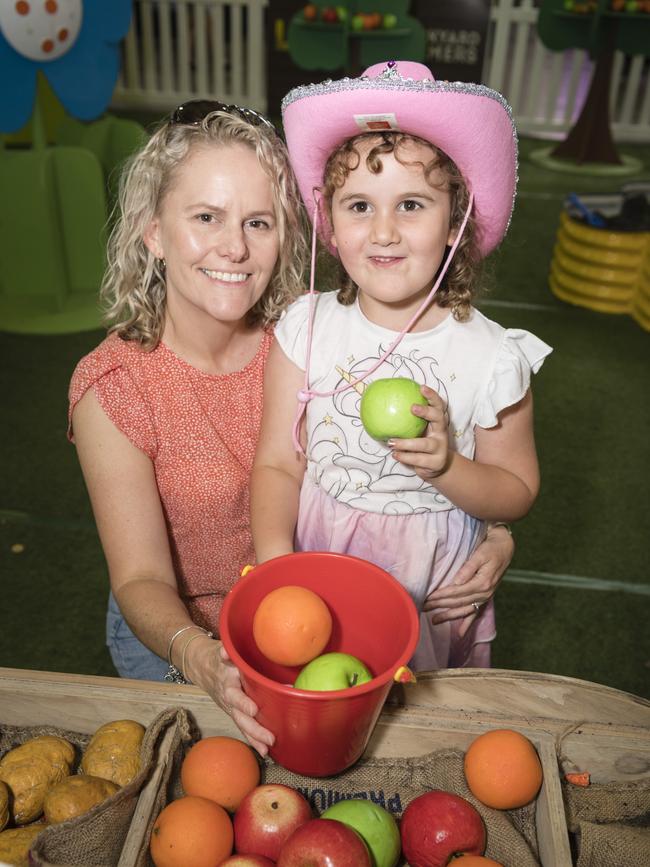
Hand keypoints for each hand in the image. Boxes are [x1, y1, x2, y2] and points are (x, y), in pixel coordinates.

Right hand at [187, 638, 274, 755]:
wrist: (202, 666)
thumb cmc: (219, 658)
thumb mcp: (220, 651)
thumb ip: (225, 653)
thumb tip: (225, 652)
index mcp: (227, 682)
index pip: (233, 695)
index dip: (242, 702)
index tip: (253, 709)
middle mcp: (228, 698)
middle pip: (240, 716)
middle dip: (254, 728)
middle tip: (270, 738)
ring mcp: (231, 708)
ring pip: (242, 725)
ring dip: (255, 738)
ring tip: (268, 749)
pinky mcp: (235, 713)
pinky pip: (243, 728)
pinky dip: (253, 740)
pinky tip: (264, 751)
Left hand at [389, 385, 449, 482]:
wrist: (435, 467)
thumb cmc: (420, 444)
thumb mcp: (416, 432)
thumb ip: (405, 422)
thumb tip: (380, 408)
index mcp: (437, 422)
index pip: (438, 405)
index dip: (432, 396)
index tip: (421, 388)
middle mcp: (441, 432)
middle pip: (439, 418)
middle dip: (427, 411)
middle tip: (412, 407)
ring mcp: (440, 448)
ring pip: (425, 444)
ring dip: (406, 443)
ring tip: (391, 442)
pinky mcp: (436, 462)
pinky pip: (419, 459)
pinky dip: (405, 457)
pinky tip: (395, 454)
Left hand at [422, 524, 513, 636]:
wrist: (504, 549)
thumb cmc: (490, 549)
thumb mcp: (479, 555)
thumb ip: (468, 569)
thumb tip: (456, 582)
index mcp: (482, 583)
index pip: (457, 592)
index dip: (441, 595)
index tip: (428, 597)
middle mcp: (484, 593)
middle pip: (458, 602)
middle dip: (440, 606)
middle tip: (423, 607)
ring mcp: (485, 597)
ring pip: (464, 610)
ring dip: (449, 616)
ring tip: (434, 620)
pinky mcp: (485, 598)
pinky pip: (476, 613)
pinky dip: (468, 624)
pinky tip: (460, 634)